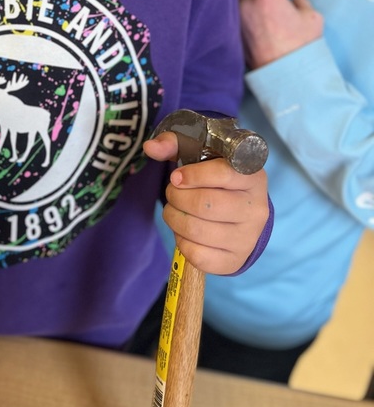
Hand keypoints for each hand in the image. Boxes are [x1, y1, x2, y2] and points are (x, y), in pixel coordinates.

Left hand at [144, 131, 269, 274]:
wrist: (241, 216)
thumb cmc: (217, 180)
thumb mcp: (202, 156)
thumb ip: (176, 145)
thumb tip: (150, 147)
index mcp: (253, 177)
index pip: (224, 174)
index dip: (193, 175)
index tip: (176, 177)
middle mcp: (256, 209)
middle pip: (206, 205)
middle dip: (177, 197)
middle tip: (173, 193)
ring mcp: (247, 238)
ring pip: (197, 231)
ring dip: (174, 218)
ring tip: (175, 210)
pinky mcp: (234, 261)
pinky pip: (197, 255)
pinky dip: (181, 242)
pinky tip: (185, 232)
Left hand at [240, 0, 322, 68]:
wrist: (286, 75)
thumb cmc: (301, 47)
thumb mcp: (312, 19)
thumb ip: (302, 1)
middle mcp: (247, 4)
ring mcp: (237, 18)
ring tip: (257, 0)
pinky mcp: (234, 32)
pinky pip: (233, 13)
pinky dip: (240, 10)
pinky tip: (251, 16)